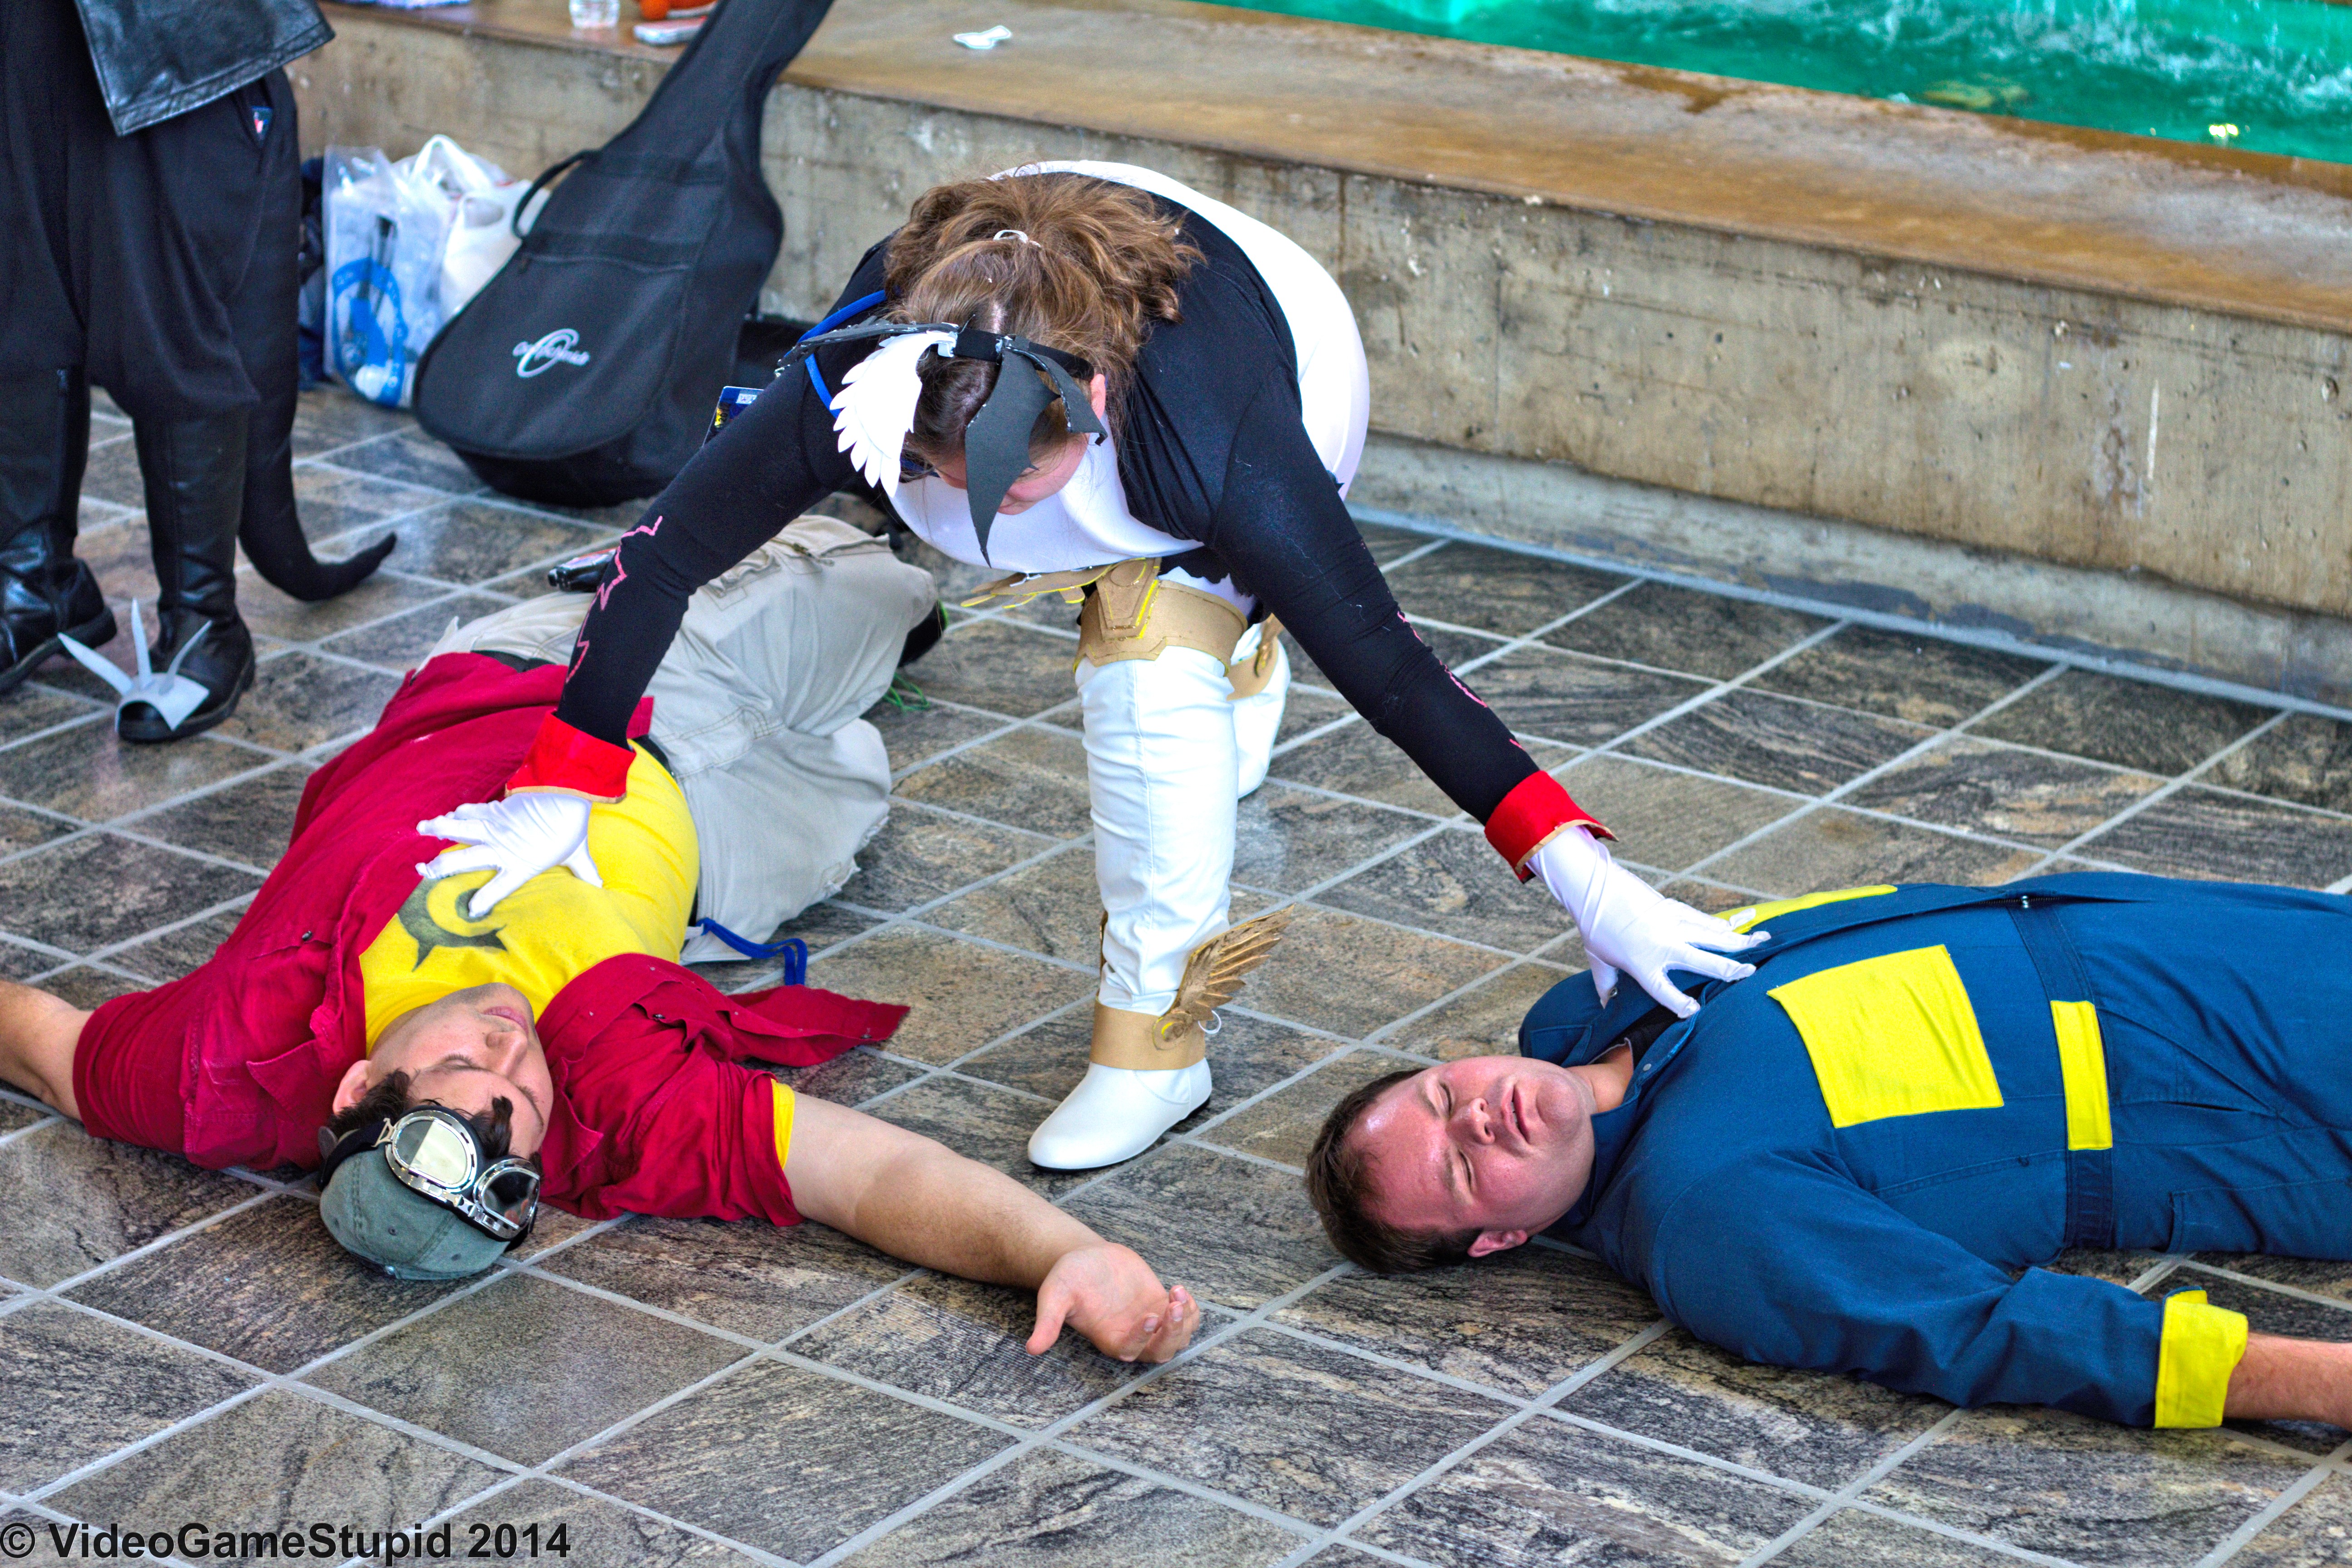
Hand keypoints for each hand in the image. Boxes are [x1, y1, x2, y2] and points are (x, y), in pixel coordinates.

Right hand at [416, 793, 600, 919]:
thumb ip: (584, 870)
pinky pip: (472, 811)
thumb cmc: (571, 825)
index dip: (483, 900)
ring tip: (421, 829)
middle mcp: (503, 847)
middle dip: (441, 866)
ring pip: (461, 829)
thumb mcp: (578, 852)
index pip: (498, 888)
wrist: (569, 792)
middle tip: (422, 870)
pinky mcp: (496, 808)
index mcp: (521, 864)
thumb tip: (600, 884)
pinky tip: (449, 814)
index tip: (470, 911)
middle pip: (465, 860)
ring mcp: (496, 826)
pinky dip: (459, 812)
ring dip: (440, 828)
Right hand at [1027, 1243, 1197, 1362]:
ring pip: (1177, 1338)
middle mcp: (1132, 1336)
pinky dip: (1191, 1310)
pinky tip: (1182, 1291)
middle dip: (1172, 1334)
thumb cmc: (1068, 1277)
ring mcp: (1150, 1321)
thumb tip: (1032, 1349)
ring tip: (1178, 1293)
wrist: (1086, 1256)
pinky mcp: (1160, 1304)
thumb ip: (1048, 1322)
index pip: (1130, 1350)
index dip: (1144, 1338)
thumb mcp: (1055, 1296)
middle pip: (1160, 1352)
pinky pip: (1185, 1319)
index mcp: (1109, 1339)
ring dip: (1185, 1321)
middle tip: (1174, 1307)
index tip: (1150, 1316)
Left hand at [1532, 827, 1764, 1018]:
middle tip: (1752, 973)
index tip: (1696, 1011)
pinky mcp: (1674, 908)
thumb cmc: (1595, 929)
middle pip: (1702, 960)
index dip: (1681, 1004)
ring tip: (1763, 941)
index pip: (1665, 991)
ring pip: (1712, 935)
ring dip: (1738, 940)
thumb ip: (1606, 986)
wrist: (1594, 889)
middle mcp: (1662, 945)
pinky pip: (1705, 919)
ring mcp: (1672, 924)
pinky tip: (1740, 925)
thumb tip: (1606, 1005)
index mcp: (1642, 965)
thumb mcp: (1598, 961)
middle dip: (1729, 968)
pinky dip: (1724, 923)